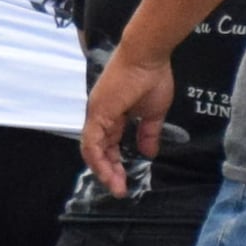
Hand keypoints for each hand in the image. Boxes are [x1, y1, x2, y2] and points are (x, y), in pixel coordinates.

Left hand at [82, 43, 174, 197]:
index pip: (108, 145)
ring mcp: (96, 113)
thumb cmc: (152, 77)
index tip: (124, 179)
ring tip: (116, 186)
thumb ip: (148, 134)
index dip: (115, 163)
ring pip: (92, 148)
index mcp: (111, 115)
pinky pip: (92, 141)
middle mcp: (99, 115)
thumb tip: (149, 153)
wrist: (148, 56)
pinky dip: (98, 158)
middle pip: (97, 150)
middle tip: (119, 189)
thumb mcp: (153, 113)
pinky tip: (109, 172)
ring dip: (103, 169)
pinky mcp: (98, 112)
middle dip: (108, 171)